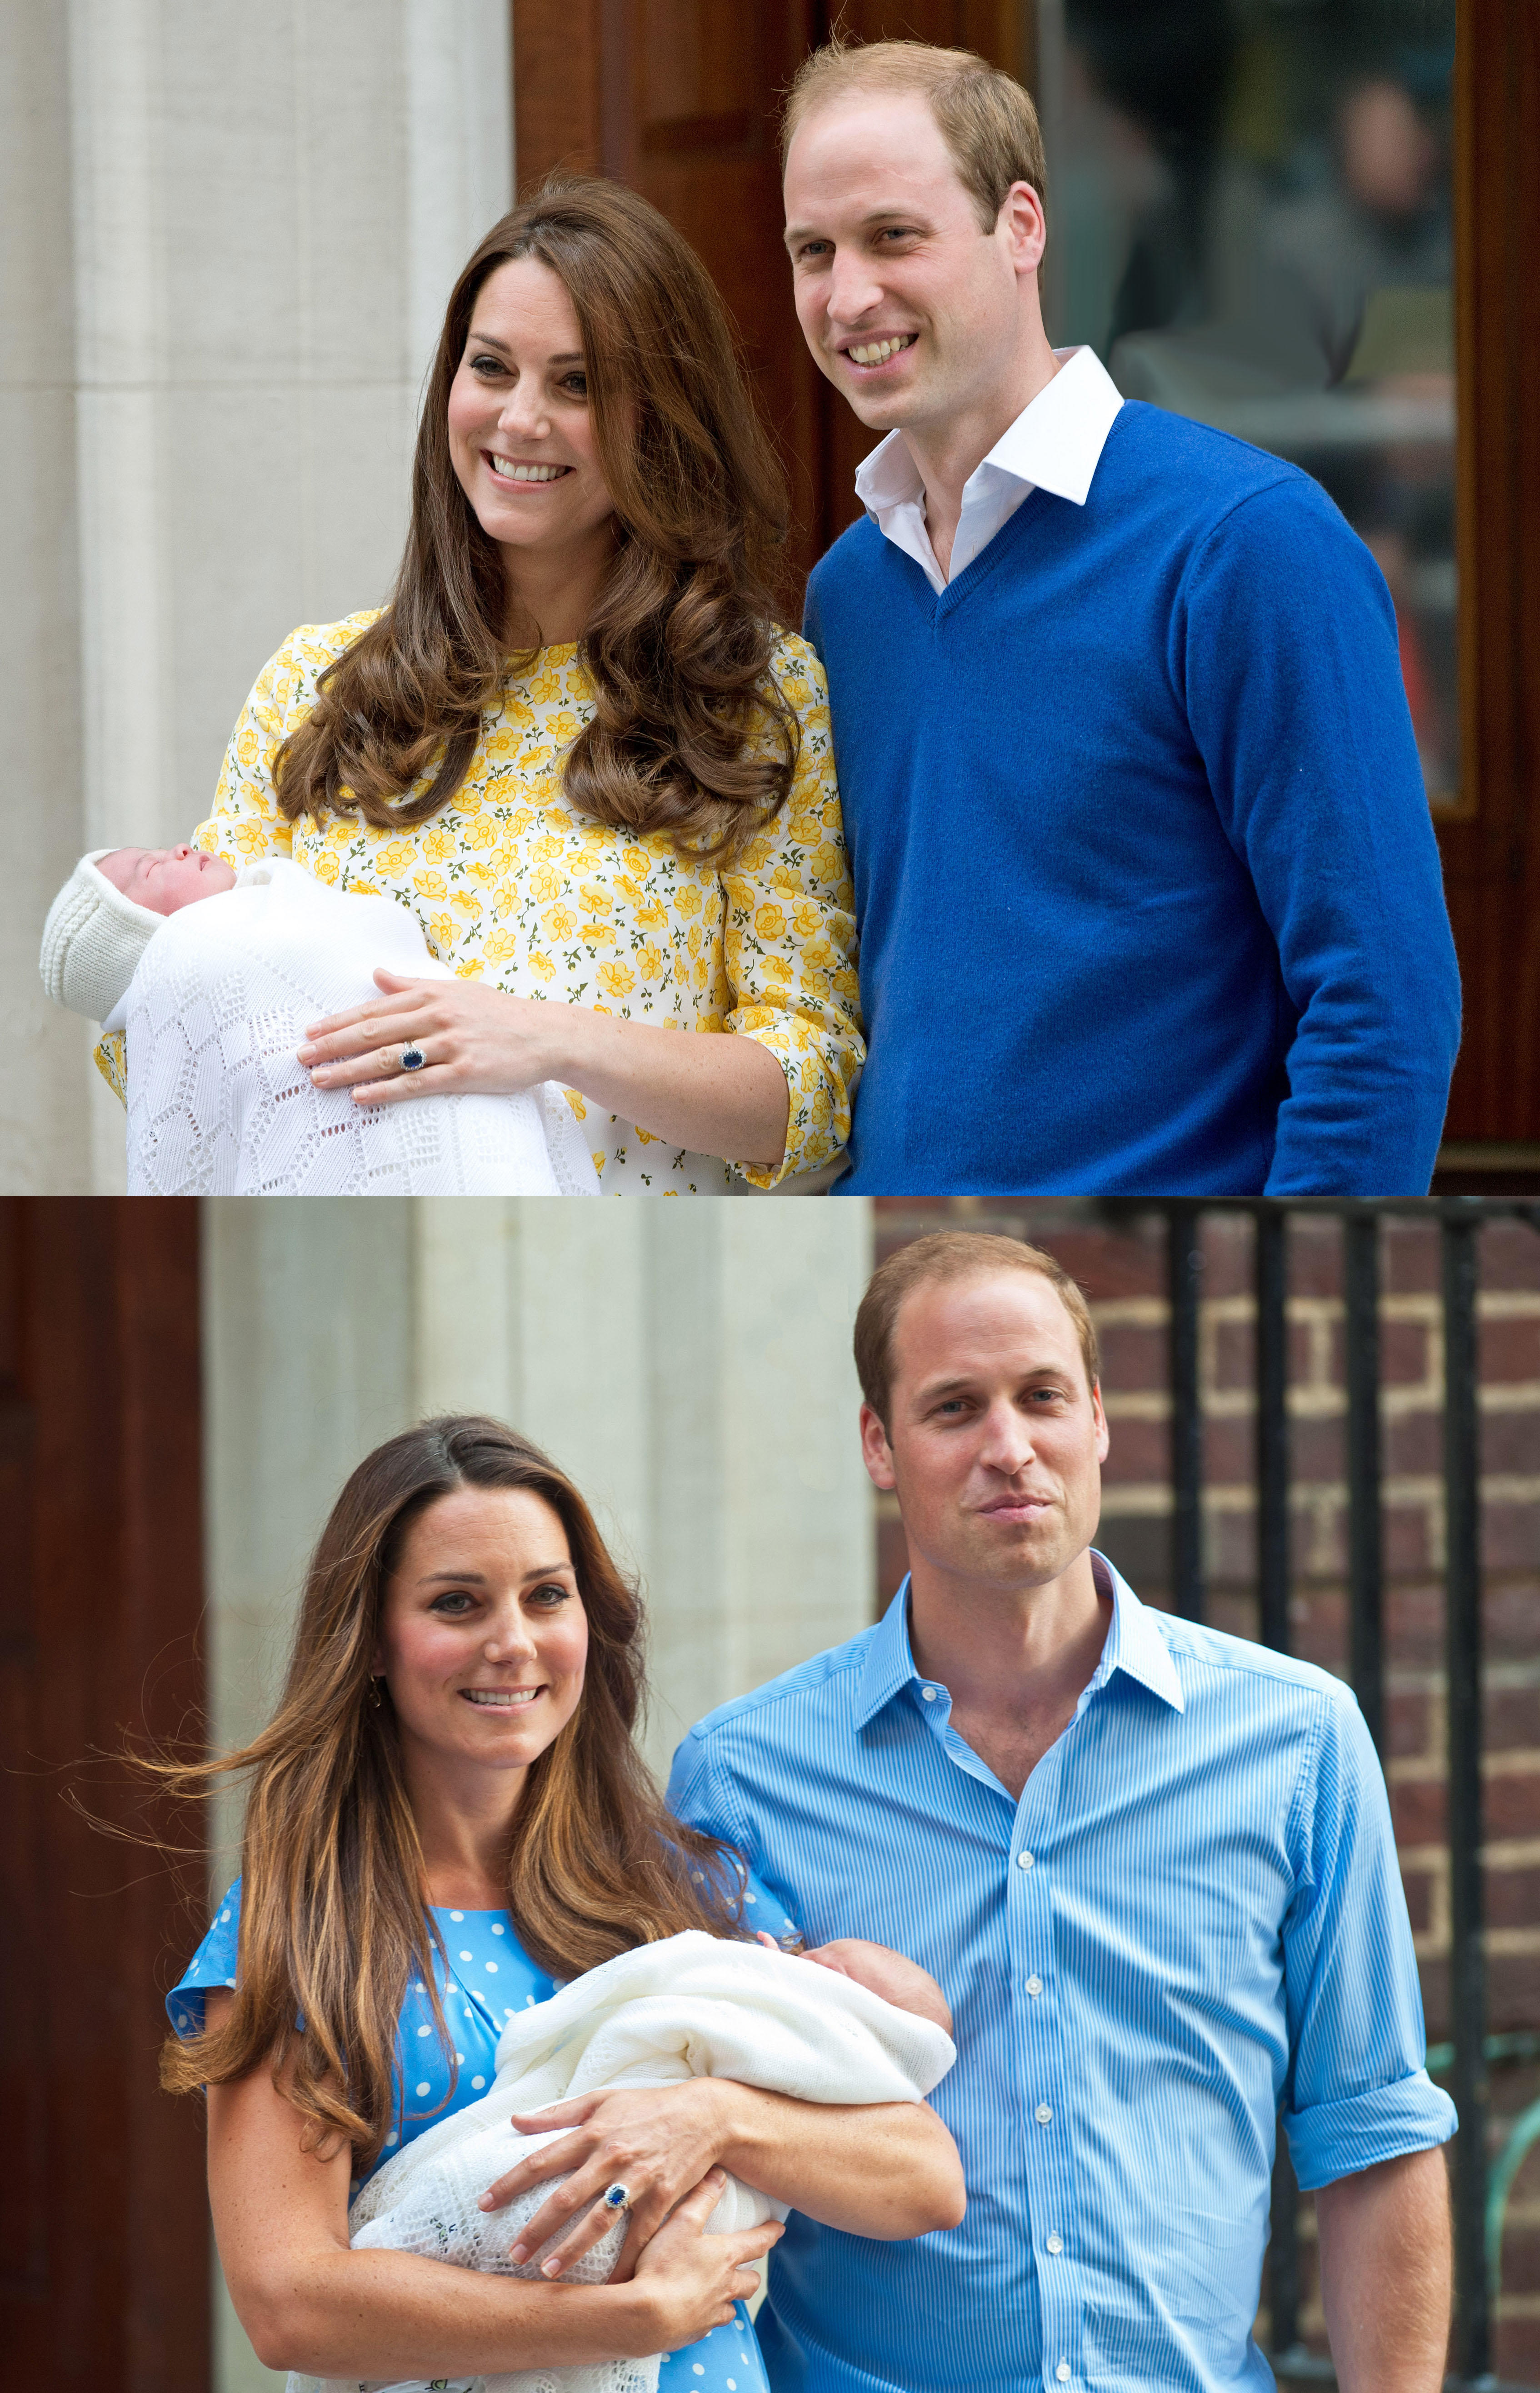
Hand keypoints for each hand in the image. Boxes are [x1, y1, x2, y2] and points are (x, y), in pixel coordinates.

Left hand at [296, 970, 573, 1104]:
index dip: (338, 1021)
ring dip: (350, 1070)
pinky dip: (387, 1090)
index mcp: (431, 994)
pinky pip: (418, 1083)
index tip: (310, 1032)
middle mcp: (437, 1016)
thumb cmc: (498, 1013)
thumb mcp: (456, 989)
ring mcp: (450, 1044)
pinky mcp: (465, 1072)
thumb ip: (413, 985)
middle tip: (301, 1057)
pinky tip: (362, 1096)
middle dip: (333, 1045)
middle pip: (374, 1031)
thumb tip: (376, 974)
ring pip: (390, 1058)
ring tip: (320, 1080)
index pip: (374, 1008)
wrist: (545, 1034)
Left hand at [479, 2082, 734, 2282]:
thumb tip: (514, 2121)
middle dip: (535, 2229)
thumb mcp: (602, 2099)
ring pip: (598, 2221)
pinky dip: (624, 2263)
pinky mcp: (662, 2198)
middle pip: (565, 2198)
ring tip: (548, 2274)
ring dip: (571, 2250)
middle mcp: (611, 2157)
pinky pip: (638, 2237)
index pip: (541, 2160)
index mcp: (592, 2132)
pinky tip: (608, 2285)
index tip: (484, 2205)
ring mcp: (637, 2180)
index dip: (509, 2183)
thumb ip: (557, 2113)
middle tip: (513, 2254)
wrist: (703, 2115)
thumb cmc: (647, 2106)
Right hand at [626, 2171, 781, 2353]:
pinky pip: (711, 2323)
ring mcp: (713, 2313)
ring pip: (733, 2306)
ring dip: (731, 2297)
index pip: (758, 2243)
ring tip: (721, 2291)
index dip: (770, 2234)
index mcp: (726, 2257)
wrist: (646, 2317)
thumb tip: (720, 2174)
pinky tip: (696, 2311)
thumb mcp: (682, 2222)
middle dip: (752, 2274)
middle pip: (751, 2282)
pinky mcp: (697, 2332)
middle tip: (748, 2266)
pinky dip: (708, 2316)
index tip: (780, 2229)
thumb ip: (702, 2197)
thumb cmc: (664, 2266)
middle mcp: (726, 2287)